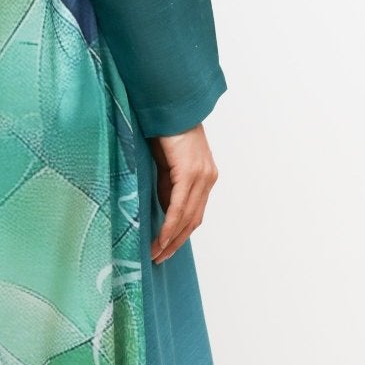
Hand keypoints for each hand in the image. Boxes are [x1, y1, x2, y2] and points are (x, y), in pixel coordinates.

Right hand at [146, 124, 217, 261]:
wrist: (168, 106)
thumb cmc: (163, 130)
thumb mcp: (165, 164)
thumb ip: (168, 186)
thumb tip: (164, 210)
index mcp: (204, 176)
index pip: (194, 213)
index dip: (180, 233)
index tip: (165, 249)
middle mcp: (207, 178)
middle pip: (194, 220)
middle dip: (176, 242)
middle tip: (159, 258)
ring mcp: (201, 175)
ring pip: (188, 217)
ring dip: (171, 238)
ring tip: (156, 253)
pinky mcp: (190, 172)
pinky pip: (179, 206)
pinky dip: (170, 225)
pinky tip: (161, 238)